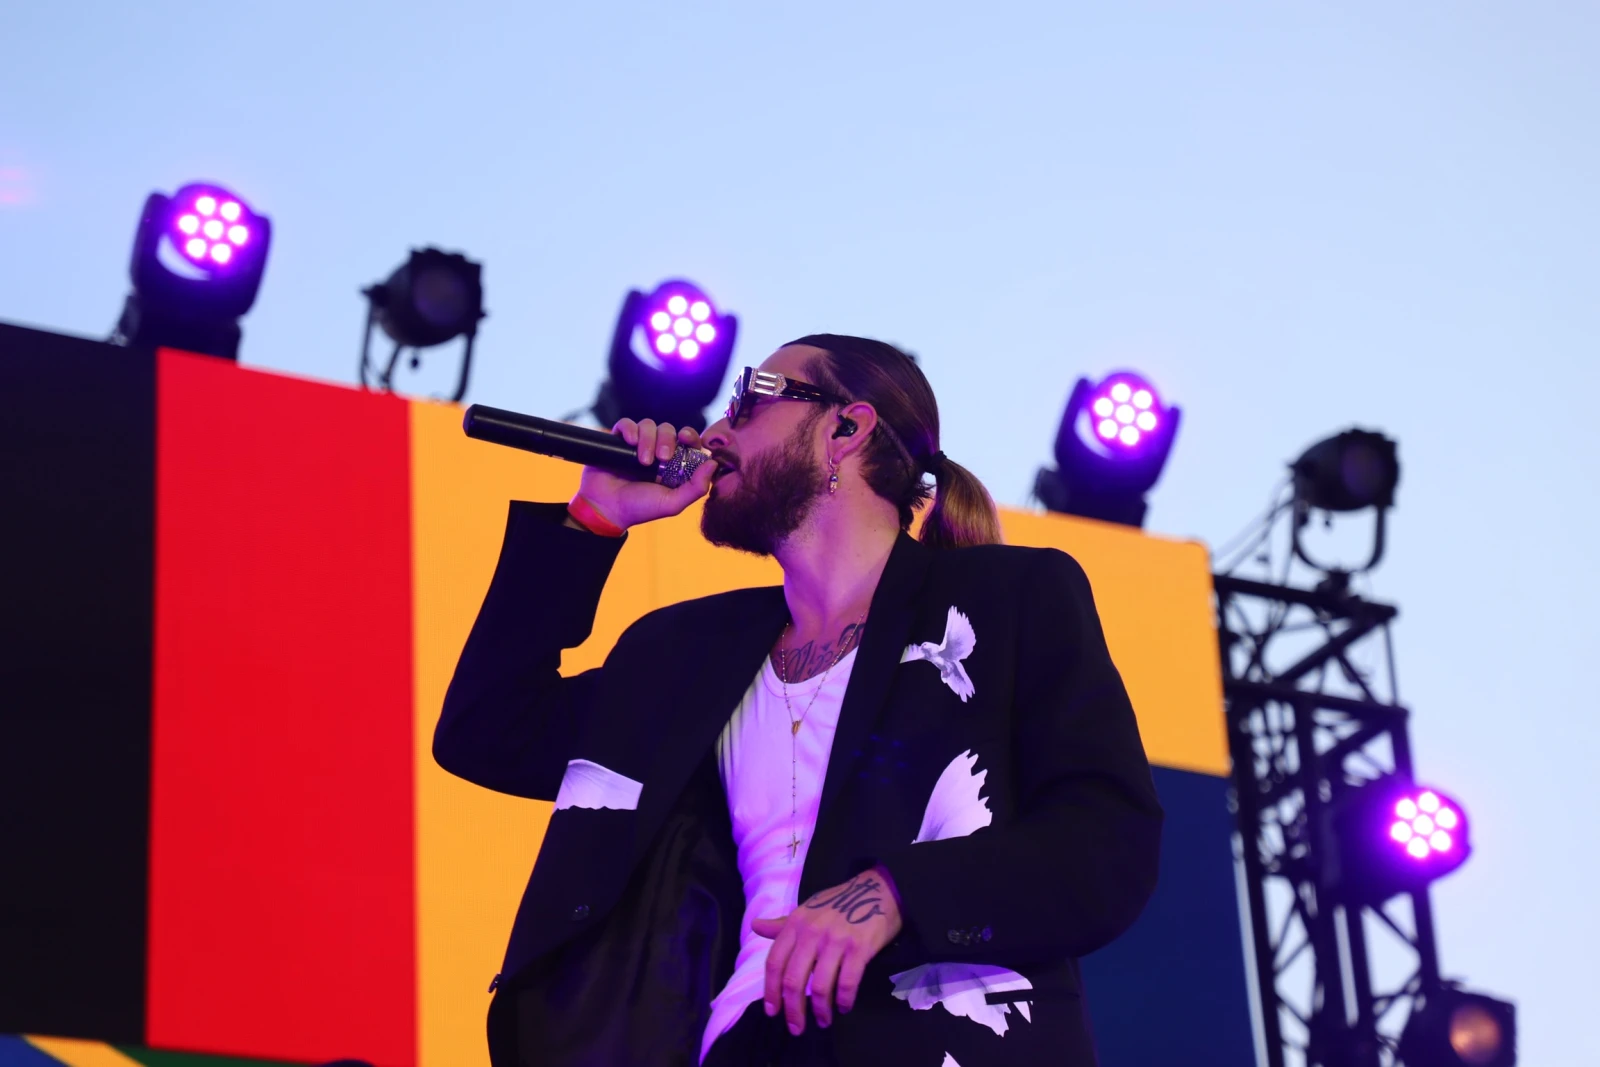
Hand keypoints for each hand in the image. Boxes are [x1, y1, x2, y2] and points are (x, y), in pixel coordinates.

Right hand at [574, 419, 712, 530]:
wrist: (605, 509)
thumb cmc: (639, 508)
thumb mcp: (672, 503)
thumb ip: (696, 487)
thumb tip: (713, 464)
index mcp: (673, 464)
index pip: (687, 441)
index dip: (690, 435)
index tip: (686, 438)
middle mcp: (656, 452)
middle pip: (668, 430)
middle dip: (667, 440)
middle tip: (661, 458)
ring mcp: (637, 445)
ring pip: (649, 425)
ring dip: (648, 439)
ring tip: (642, 460)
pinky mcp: (618, 441)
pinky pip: (626, 424)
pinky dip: (630, 429)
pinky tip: (629, 442)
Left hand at [751, 866, 902, 1034]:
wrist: (879, 889)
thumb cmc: (839, 903)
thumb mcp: (807, 910)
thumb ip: (782, 925)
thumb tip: (755, 926)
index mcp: (796, 923)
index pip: (775, 962)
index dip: (770, 990)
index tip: (772, 1011)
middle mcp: (812, 932)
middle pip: (793, 979)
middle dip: (793, 1009)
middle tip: (796, 1028)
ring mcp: (836, 940)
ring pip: (820, 986)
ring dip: (821, 1010)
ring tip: (823, 1021)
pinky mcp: (859, 948)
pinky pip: (847, 983)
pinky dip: (844, 1000)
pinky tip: (844, 1007)